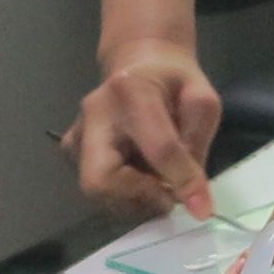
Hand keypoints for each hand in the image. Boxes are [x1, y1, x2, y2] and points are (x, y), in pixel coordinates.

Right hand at [69, 40, 220, 220]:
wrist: (138, 66)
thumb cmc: (173, 83)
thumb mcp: (201, 101)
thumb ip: (197, 144)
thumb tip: (191, 196)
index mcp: (131, 91)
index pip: (157, 148)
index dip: (181, 180)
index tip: (202, 208)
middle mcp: (93, 115)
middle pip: (101, 181)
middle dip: (140, 199)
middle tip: (169, 196)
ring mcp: (76, 136)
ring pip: (98, 194)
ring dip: (136, 200)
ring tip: (159, 181)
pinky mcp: (71, 154)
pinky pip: (98, 192)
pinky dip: (125, 197)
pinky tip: (141, 179)